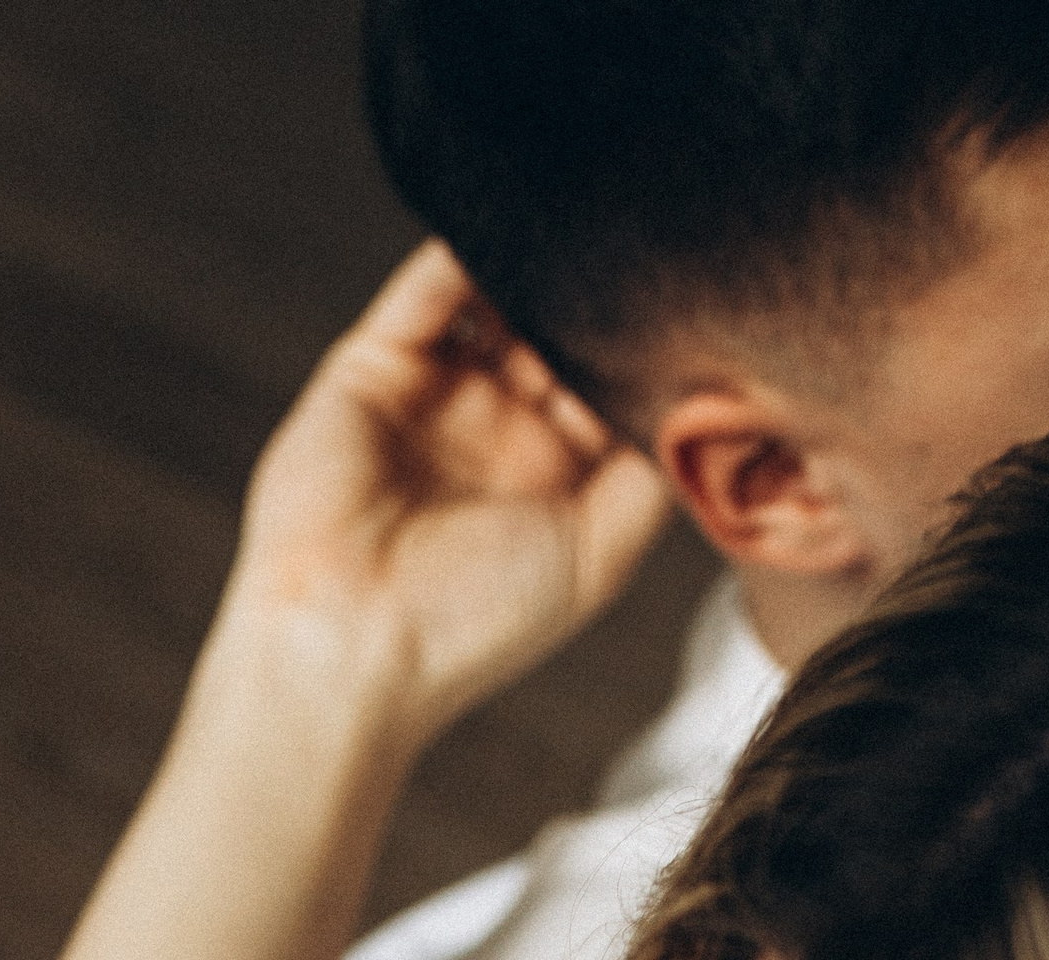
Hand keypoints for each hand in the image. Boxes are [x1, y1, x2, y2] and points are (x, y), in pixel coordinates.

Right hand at [222, 240, 671, 747]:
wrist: (354, 641)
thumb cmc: (476, 621)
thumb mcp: (601, 556)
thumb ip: (651, 476)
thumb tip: (694, 396)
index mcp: (553, 480)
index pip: (610, 386)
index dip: (643, 349)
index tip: (686, 306)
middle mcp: (497, 431)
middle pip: (558, 333)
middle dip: (593, 297)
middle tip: (638, 254)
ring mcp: (436, 394)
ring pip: (495, 300)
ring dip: (533, 267)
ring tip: (578, 233)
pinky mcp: (375, 365)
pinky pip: (425, 289)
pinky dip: (461, 252)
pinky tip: (507, 230)